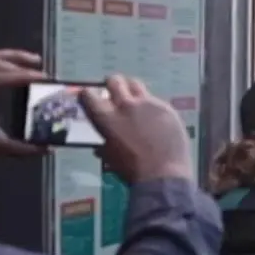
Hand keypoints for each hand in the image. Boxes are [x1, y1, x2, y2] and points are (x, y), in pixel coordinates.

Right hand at [78, 75, 192, 182]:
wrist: (163, 173)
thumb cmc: (132, 169)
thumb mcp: (110, 157)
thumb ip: (104, 146)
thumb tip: (100, 147)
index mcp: (106, 118)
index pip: (89, 95)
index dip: (88, 95)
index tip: (90, 97)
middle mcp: (125, 105)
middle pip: (115, 81)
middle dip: (112, 83)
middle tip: (113, 90)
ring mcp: (148, 104)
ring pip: (136, 84)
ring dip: (131, 88)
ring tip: (133, 97)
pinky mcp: (166, 107)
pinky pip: (155, 100)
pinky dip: (150, 105)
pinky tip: (154, 116)